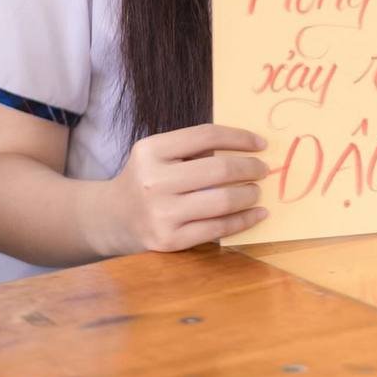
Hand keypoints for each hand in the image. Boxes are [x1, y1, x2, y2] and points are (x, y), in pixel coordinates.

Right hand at [107, 124, 268, 252]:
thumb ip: (193, 148)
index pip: (205, 136)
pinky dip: (243, 221)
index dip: (238, 137)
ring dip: (248, 195)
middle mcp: (153, 181)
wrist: (113, 218)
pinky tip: (256, 215)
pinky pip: (217, 229)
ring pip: (221, 202)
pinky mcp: (170, 241)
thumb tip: (247, 147)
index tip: (261, 143)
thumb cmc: (146, 179)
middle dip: (249, 168)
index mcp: (151, 150)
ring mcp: (161, 213)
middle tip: (263, 169)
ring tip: (257, 191)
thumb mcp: (158, 154)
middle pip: (218, 169)